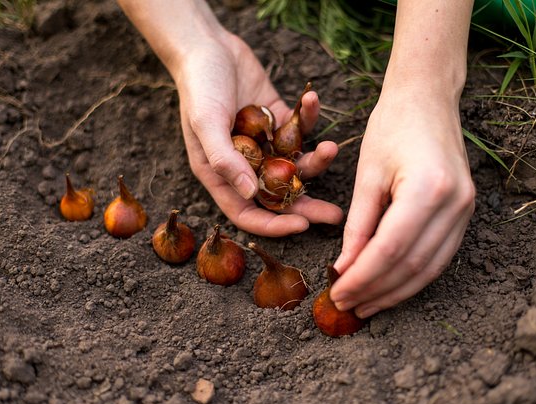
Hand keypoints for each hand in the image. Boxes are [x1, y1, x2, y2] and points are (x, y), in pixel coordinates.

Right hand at [173, 31, 342, 235]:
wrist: (208, 45)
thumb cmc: (199, 86)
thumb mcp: (205, 122)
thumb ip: (225, 159)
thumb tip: (248, 193)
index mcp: (221, 173)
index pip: (247, 212)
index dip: (273, 224)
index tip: (302, 225)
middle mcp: (244, 164)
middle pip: (278, 195)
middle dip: (307, 206)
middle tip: (336, 215)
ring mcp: (264, 143)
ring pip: (295, 164)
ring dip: (316, 160)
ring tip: (331, 148)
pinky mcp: (278, 120)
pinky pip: (299, 128)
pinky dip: (308, 117)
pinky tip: (311, 98)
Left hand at [329, 88, 475, 317]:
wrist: (428, 98)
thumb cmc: (391, 126)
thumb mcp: (367, 174)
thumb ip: (358, 225)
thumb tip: (345, 268)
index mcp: (428, 189)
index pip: (389, 250)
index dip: (361, 278)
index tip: (337, 293)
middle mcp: (455, 204)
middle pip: (411, 266)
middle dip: (376, 291)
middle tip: (346, 306)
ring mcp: (466, 211)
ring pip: (429, 269)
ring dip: (395, 292)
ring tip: (365, 305)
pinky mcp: (466, 213)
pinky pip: (439, 257)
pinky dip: (412, 276)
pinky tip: (389, 287)